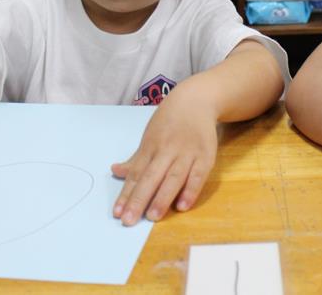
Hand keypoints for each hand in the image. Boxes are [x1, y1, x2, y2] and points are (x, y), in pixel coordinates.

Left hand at [110, 89, 217, 225]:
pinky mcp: (205, 155)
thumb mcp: (150, 136)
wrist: (196, 101)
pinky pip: (198, 175)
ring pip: (173, 178)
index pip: (136, 174)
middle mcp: (167, 150)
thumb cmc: (170, 122)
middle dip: (139, 200)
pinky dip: (190, 190)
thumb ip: (136, 158)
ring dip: (162, 198)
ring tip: (152, 217)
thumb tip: (115, 171)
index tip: (117, 212)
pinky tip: (182, 205)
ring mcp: (187, 153)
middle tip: (129, 220)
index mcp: (151, 146)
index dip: (126, 194)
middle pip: (151, 177)